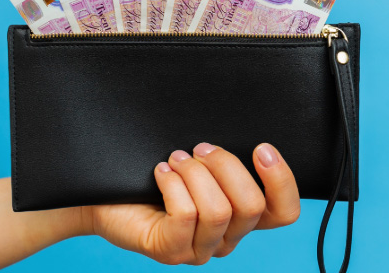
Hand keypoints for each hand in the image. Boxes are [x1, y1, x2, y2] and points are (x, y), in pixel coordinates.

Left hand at [85, 142, 300, 264]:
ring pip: (218, 211)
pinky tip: (160, 172)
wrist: (104, 193)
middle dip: (225, 165)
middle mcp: (226, 238)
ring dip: (195, 173)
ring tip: (174, 159)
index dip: (282, 180)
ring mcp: (199, 249)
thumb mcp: (199, 161)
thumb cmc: (154, 173)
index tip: (261, 147)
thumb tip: (248, 137)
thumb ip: (226, 158)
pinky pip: (185, 215)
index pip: (285, 212)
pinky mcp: (170, 251)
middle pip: (251, 206)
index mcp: (241, 216)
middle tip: (199, 148)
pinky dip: (173, 183)